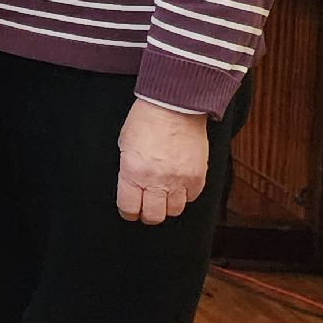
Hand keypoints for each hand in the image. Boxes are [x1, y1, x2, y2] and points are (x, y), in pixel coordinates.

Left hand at [117, 99, 208, 224]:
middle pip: (154, 215)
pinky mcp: (198, 177)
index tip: (130, 211)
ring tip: (164, 197)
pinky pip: (191, 197)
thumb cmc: (145, 121)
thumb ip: (128, 170)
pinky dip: (185, 195)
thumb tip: (132, 186)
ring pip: (174, 210)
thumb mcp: (125, 145)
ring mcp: (179, 180)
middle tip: (147, 209)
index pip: (129, 207)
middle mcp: (156, 181)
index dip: (128, 212)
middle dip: (148, 215)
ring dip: (168, 206)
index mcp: (133, 173)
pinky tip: (179, 186)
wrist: (174, 107)